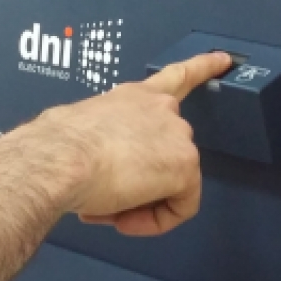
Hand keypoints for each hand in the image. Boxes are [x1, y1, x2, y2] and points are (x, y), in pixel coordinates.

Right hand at [28, 52, 230, 235]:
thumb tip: (89, 161)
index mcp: (133, 97)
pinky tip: (126, 219)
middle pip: (169, 152)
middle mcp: (161, 109)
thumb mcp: (79, 131)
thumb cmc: (56, 147)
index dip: (202, 67)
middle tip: (107, 195)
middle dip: (140, 179)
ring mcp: (178, 136)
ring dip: (141, 201)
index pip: (175, 77)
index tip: (224, 60)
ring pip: (171, 183)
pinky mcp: (185, 166)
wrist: (59, 159)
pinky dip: (155, 221)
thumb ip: (99, 141)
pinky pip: (180, 207)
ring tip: (109, 208)